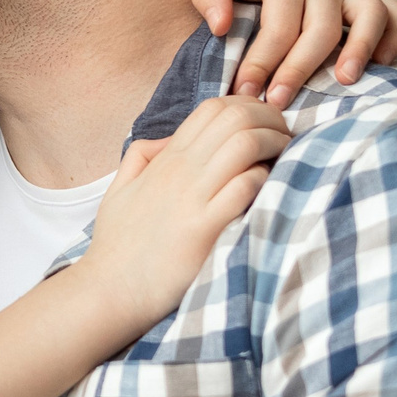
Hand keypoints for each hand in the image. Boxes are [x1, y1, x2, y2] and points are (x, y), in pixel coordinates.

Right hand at [76, 97, 288, 329]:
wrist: (111, 290)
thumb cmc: (118, 245)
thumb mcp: (119, 189)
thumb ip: (141, 156)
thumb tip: (169, 139)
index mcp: (166, 160)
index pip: (213, 108)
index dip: (249, 106)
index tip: (265, 125)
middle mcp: (180, 170)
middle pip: (236, 117)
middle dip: (272, 119)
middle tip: (285, 138)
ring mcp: (193, 198)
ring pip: (245, 144)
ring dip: (274, 144)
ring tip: (285, 159)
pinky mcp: (205, 229)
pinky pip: (245, 187)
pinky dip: (265, 181)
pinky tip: (268, 191)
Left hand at [190, 0, 396, 106]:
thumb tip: (220, 28)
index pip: (278, 26)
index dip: (262, 63)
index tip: (244, 93)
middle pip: (321, 29)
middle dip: (299, 70)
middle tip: (277, 103)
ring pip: (370, 15)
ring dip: (361, 48)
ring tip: (345, 82)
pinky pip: (396, 12)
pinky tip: (380, 64)